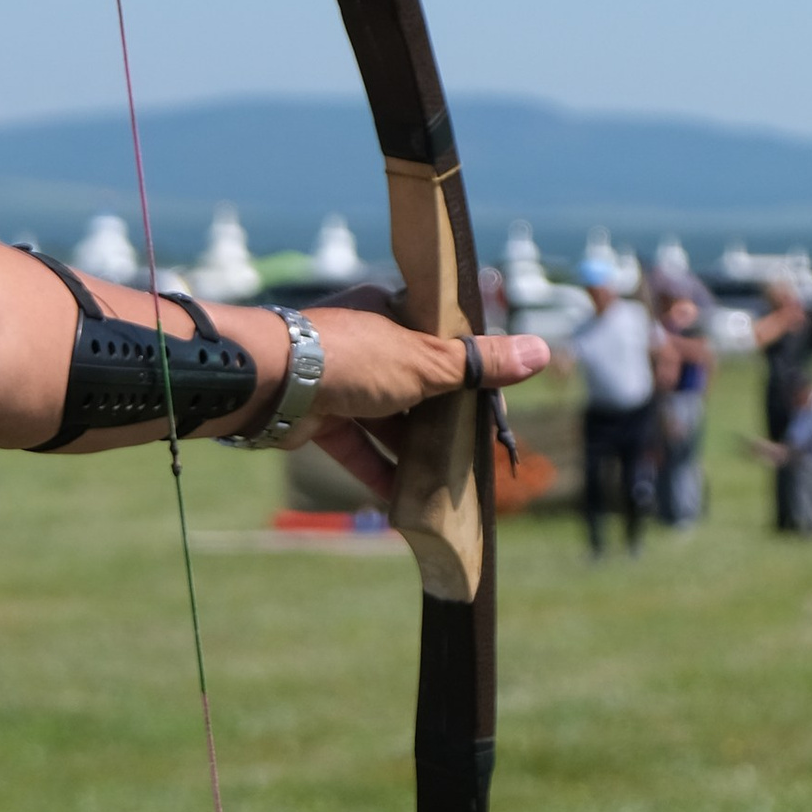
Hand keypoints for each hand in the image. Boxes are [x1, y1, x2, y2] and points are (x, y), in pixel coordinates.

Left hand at [288, 308, 549, 505]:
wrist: (270, 382)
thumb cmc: (352, 358)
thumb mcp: (426, 360)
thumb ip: (479, 363)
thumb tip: (541, 350)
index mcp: (393, 313)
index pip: (444, 341)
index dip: (472, 372)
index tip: (495, 407)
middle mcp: (367, 343)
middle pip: (418, 383)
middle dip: (445, 417)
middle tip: (477, 449)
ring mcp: (341, 381)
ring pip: (387, 418)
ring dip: (414, 448)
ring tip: (449, 478)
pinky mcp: (319, 417)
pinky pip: (356, 447)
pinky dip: (378, 470)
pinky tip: (404, 499)